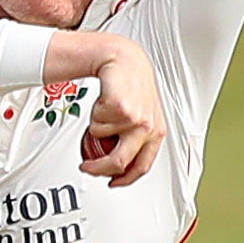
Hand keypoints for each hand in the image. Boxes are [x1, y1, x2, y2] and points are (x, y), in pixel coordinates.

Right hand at [82, 35, 164, 187]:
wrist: (123, 59)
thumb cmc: (130, 85)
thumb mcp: (141, 114)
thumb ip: (135, 138)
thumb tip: (118, 164)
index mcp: (156, 133)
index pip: (142, 167)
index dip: (124, 180)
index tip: (111, 182)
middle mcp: (147, 128)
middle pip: (118, 162)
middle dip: (98, 168)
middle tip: (87, 166)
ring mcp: (135, 119)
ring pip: (101, 138)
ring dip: (97, 126)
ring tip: (105, 110)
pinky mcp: (121, 109)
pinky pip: (96, 123)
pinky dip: (95, 113)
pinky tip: (105, 100)